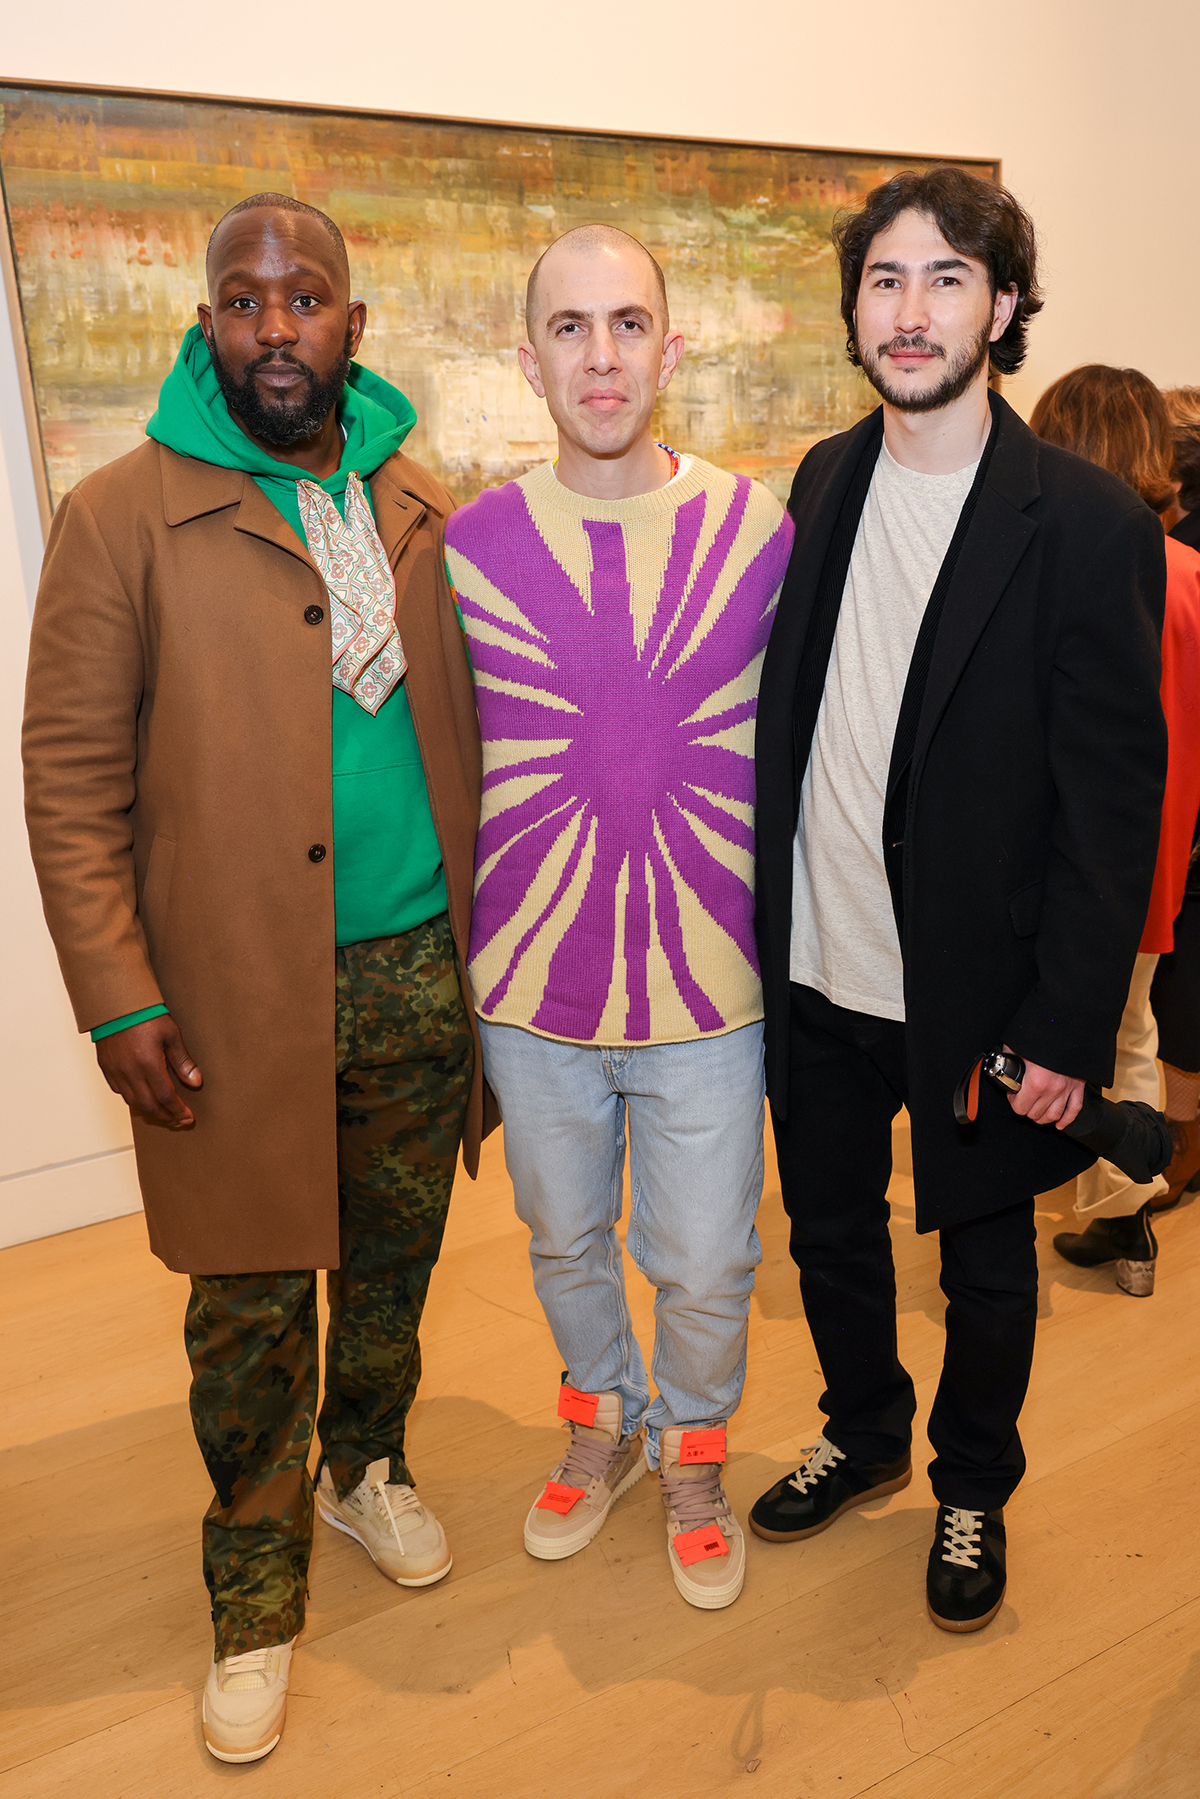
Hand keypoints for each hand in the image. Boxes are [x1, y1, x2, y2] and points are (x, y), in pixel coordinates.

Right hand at [96, 1015, 201, 1129]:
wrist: (115, 1002)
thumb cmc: (144, 1014)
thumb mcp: (171, 1034)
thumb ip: (183, 1061)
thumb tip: (195, 1082)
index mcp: (149, 1065)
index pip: (166, 1098)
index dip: (178, 1111)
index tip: (188, 1118)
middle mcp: (130, 1073)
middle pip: (149, 1106)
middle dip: (166, 1116)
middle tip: (178, 1119)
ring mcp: (116, 1072)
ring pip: (133, 1102)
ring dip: (150, 1110)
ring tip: (163, 1112)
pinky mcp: (106, 1068)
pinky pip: (119, 1091)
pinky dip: (133, 1099)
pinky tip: (143, 1096)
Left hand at [1002, 1044, 1084, 1130]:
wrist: (1068, 1030)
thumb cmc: (1042, 1037)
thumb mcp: (1018, 1046)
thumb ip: (1008, 1056)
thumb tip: (1000, 1062)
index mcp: (1035, 1082)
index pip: (1020, 1107)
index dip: (1013, 1102)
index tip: (1013, 1095)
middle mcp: (1052, 1090)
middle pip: (1035, 1114)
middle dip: (1026, 1109)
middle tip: (1023, 1101)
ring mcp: (1066, 1090)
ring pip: (1053, 1115)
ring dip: (1043, 1118)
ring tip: (1036, 1114)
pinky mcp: (1078, 1087)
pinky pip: (1074, 1110)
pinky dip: (1067, 1120)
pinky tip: (1059, 1124)